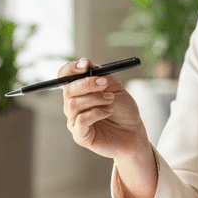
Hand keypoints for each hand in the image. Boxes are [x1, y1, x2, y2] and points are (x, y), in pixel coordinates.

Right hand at [60, 58, 157, 197]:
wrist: (134, 132)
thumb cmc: (123, 109)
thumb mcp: (113, 86)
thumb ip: (99, 73)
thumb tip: (84, 62)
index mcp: (78, 92)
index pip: (64, 76)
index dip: (70, 69)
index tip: (85, 65)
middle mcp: (72, 106)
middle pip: (68, 90)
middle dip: (87, 84)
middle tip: (105, 83)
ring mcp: (74, 121)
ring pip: (73, 104)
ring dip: (95, 99)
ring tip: (111, 100)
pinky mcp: (80, 136)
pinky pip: (80, 120)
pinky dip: (96, 113)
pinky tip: (108, 112)